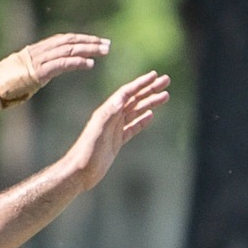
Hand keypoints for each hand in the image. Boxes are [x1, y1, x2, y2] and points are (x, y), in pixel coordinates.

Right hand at [0, 33, 112, 106]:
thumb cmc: (1, 87)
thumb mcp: (22, 75)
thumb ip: (36, 71)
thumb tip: (44, 73)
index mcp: (34, 51)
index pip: (62, 41)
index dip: (79, 39)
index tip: (95, 41)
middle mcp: (37, 52)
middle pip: (68, 42)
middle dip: (89, 41)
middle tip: (107, 44)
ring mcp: (36, 61)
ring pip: (68, 50)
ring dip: (88, 49)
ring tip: (104, 51)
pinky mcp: (37, 72)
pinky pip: (61, 65)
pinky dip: (76, 62)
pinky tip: (90, 64)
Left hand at [62, 72, 171, 188]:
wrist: (80, 172)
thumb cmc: (87, 153)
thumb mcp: (98, 131)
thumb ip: (108, 114)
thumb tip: (121, 98)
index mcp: (107, 112)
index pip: (127, 93)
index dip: (141, 84)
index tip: (155, 75)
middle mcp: (112, 117)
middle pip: (135, 99)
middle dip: (150, 89)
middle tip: (166, 81)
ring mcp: (115, 129)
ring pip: (136, 111)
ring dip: (150, 102)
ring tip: (165, 96)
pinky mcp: (117, 141)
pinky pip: (133, 127)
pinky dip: (143, 120)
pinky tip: (151, 115)